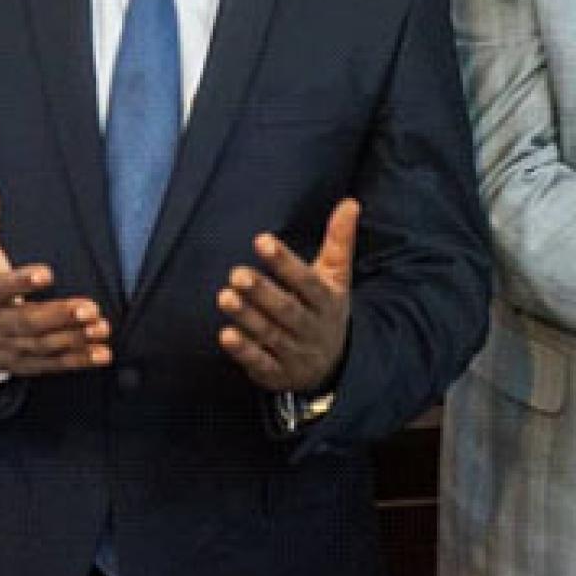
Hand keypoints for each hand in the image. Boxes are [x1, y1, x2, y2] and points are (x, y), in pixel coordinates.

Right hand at [0, 185, 110, 376]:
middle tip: (89, 308)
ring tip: (101, 327)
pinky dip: (77, 361)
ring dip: (74, 339)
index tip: (46, 274)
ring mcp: (9, 347)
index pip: (0, 288)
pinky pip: (51, 365)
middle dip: (58, 316)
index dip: (21, 282)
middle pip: (27, 322)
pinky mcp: (23, 363)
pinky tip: (101, 353)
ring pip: (42, 346)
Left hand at [218, 200, 357, 393]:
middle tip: (236, 274)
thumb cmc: (325, 309)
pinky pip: (261, 363)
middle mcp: (312, 327)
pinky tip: (226, 336)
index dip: (285, 262)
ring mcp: (296, 353)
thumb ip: (339, 241)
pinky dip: (245, 352)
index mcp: (326, 301)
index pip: (307, 280)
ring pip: (271, 335)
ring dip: (248, 318)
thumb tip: (350, 202)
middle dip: (262, 293)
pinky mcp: (278, 373)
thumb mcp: (336, 277)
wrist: (336, 367)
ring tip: (225, 297)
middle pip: (287, 310)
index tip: (262, 240)